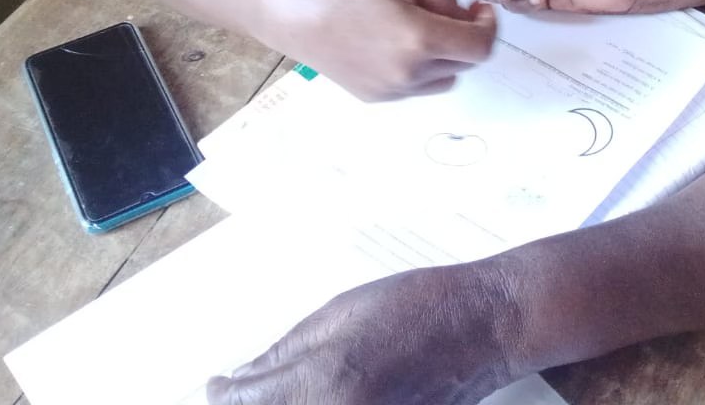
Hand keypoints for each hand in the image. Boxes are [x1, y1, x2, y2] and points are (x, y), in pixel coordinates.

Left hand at [207, 265, 516, 404]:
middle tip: (244, 392)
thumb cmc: (418, 308)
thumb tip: (238, 381)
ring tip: (284, 390)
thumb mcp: (339, 313)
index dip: (225, 395)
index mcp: (320, 385)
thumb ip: (283, 354)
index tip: (220, 387)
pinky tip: (319, 396)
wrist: (484, 328)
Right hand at [259, 0, 496, 100]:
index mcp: (419, 39)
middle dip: (467, 37)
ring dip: (446, 56)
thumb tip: (463, 16)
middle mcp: (410, 73)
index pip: (480, 47)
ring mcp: (393, 91)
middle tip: (453, 13)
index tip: (478, 10)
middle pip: (465, 63)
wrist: (292, 15)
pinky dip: (421, 68)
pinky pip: (417, 86)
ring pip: (445, 78)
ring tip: (421, 29)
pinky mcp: (377, 98)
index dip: (488, 27)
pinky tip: (396, 44)